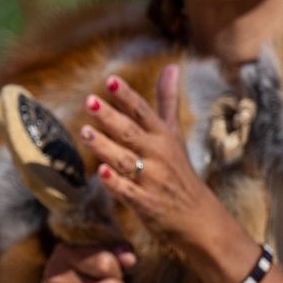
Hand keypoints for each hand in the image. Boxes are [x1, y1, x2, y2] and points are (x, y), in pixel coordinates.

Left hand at [79, 64, 226, 249]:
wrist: (197, 216)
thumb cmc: (179, 170)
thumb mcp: (174, 134)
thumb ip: (167, 101)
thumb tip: (171, 66)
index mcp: (162, 136)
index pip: (142, 111)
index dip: (126, 96)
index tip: (111, 80)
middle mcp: (157, 154)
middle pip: (130, 132)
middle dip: (110, 117)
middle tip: (89, 101)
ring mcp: (151, 179)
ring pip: (124, 160)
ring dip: (105, 146)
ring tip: (85, 132)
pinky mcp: (145, 202)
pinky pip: (126, 191)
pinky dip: (114, 183)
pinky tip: (100, 172)